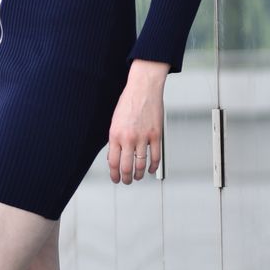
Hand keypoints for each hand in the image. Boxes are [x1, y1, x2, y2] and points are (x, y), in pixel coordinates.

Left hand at [107, 63, 165, 183]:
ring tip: (137, 177)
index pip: (113, 162)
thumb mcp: (115, 121)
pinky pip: (155, 157)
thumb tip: (115, 157)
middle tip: (127, 181)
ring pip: (141, 165)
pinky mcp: (156, 135)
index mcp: (115, 135)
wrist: (143, 88)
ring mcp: (143, 137)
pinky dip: (153, 166)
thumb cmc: (129, 102)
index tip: (116, 179)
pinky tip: (150, 169)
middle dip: (126, 178)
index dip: (114, 174)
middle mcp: (128, 138)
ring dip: (138, 175)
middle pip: (127, 167)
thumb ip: (115, 140)